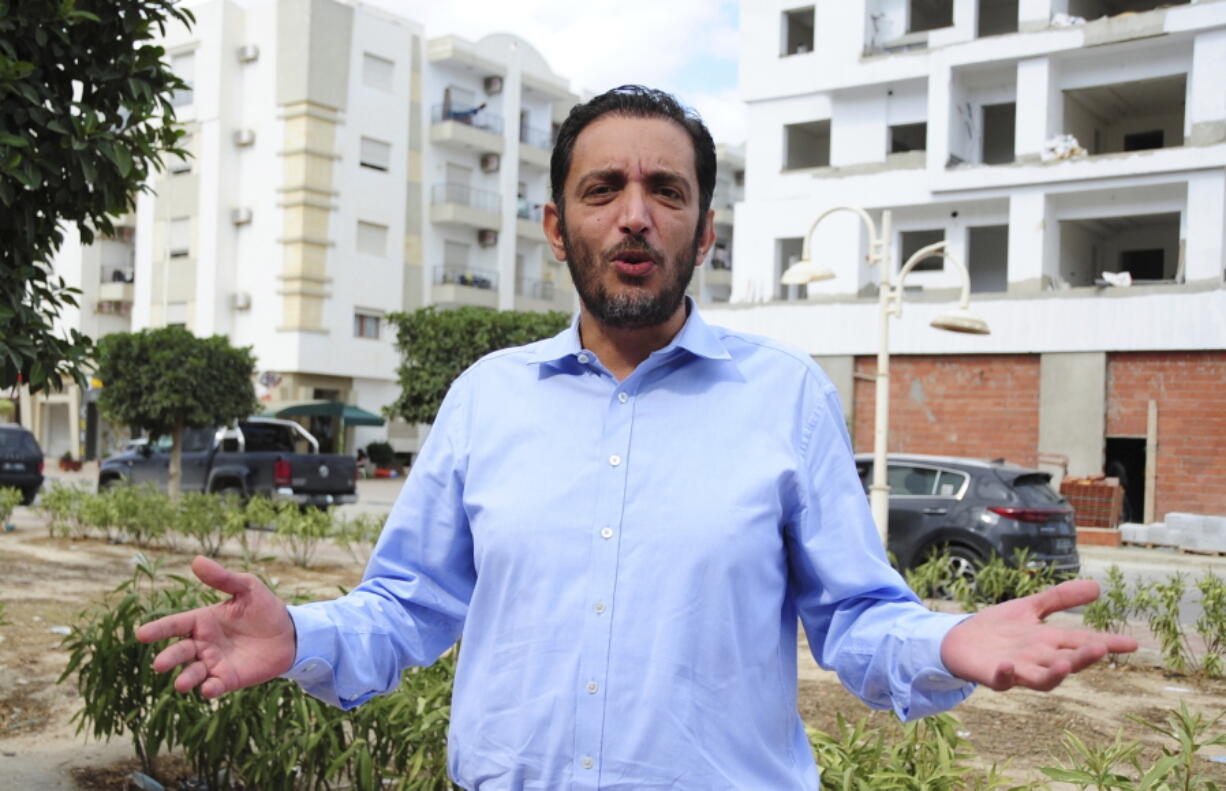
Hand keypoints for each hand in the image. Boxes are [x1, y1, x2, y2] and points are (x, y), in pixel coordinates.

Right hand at [135, 556, 296, 698]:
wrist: (289, 633)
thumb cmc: (264, 608)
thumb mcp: (246, 587)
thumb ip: (222, 578)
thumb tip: (197, 560)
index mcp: (202, 620)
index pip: (176, 624)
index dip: (158, 629)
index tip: (141, 634)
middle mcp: (203, 644)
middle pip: (180, 651)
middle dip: (169, 658)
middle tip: (160, 664)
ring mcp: (214, 663)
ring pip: (193, 672)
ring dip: (186, 678)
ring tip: (181, 683)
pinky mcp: (228, 679)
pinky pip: (215, 685)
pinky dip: (210, 689)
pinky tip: (208, 689)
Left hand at [940, 578, 1137, 691]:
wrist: (959, 640)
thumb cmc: (999, 628)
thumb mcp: (1031, 607)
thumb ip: (1060, 598)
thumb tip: (1098, 586)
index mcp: (1049, 642)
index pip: (1082, 642)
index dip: (1108, 643)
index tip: (1133, 644)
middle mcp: (1037, 658)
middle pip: (1066, 662)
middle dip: (1083, 658)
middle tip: (1101, 649)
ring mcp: (1016, 669)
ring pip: (1041, 678)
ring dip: (1053, 674)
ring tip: (1064, 666)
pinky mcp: (992, 674)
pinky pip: (1001, 680)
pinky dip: (1006, 675)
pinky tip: (1008, 666)